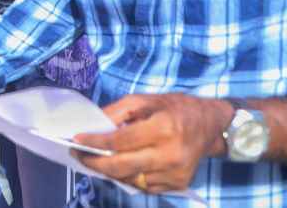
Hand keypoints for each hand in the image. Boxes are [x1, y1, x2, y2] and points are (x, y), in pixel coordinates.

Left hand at [71, 94, 233, 193]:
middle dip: (95, 162)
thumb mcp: (145, 100)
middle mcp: (172, 154)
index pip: (121, 141)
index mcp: (164, 128)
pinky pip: (144, 186)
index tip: (76, 140)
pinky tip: (118, 166)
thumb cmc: (175, 108)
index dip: (95, 142)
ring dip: (109, 171)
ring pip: (131, 179)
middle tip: (78, 155)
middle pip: (123, 166)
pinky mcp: (179, 183)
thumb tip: (93, 126)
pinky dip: (128, 177)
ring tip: (95, 160)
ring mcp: (176, 173)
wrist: (210, 125)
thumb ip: (116, 112)